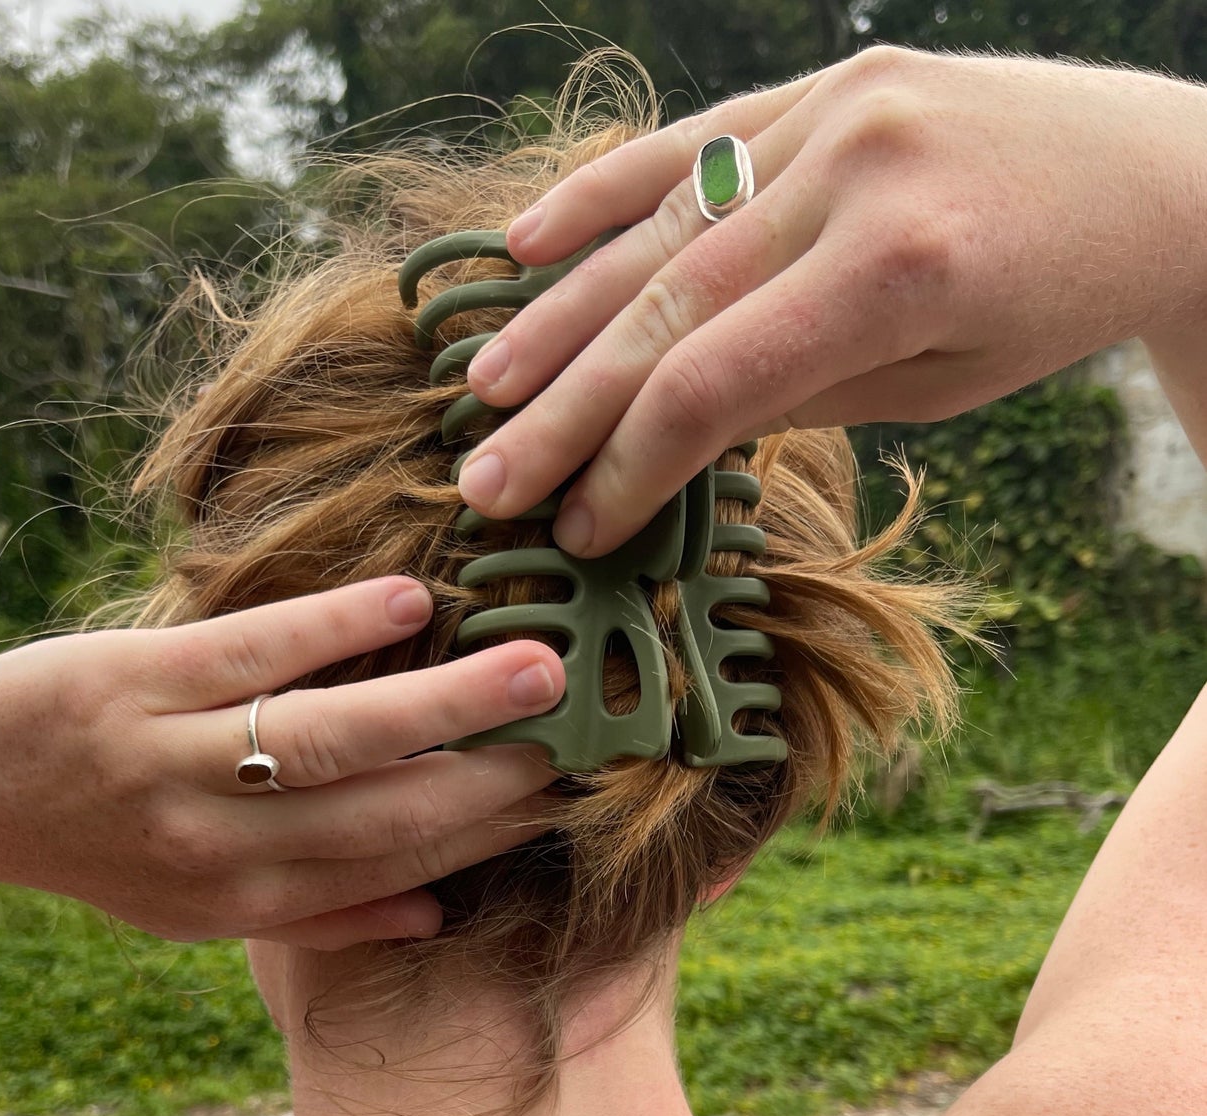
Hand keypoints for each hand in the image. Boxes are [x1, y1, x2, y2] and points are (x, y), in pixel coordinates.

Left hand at [0, 578, 564, 945]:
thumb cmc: (98, 843)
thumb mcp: (196, 910)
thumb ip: (317, 916)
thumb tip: (438, 913)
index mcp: (238, 904)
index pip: (391, 869)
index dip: (485, 834)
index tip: (565, 795)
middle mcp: (211, 848)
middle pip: (379, 812)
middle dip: (489, 773)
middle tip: (580, 726)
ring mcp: (168, 762)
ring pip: (328, 736)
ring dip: (440, 700)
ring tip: (532, 665)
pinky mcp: (130, 682)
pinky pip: (250, 654)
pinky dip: (332, 626)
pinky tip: (408, 597)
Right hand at [458, 47, 1206, 555]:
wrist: (1152, 172)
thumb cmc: (1046, 306)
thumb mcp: (932, 388)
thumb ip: (791, 398)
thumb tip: (656, 438)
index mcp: (898, 270)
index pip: (713, 382)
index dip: (630, 464)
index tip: (576, 529)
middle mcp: (854, 171)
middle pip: (663, 309)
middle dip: (564, 408)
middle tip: (486, 479)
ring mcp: (832, 108)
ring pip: (657, 229)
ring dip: (557, 316)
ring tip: (483, 387)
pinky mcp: (821, 79)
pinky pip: (686, 138)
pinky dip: (599, 194)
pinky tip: (523, 246)